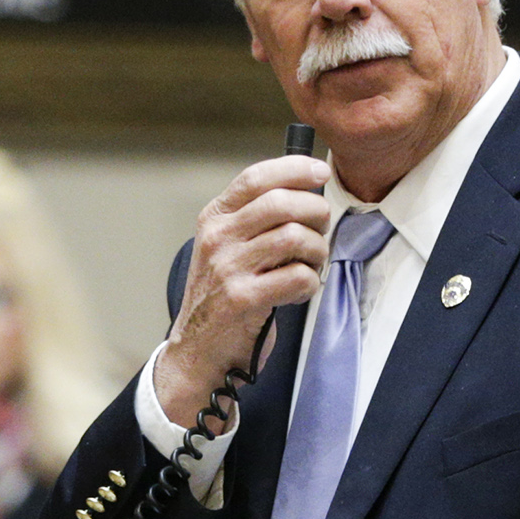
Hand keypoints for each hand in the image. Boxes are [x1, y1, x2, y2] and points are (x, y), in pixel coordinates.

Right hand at [155, 154, 332, 426]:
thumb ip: (256, 218)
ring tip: (312, 264)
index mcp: (215, 217)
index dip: (294, 169)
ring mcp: (227, 268)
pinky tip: (301, 290)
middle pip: (281, 203)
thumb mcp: (227, 246)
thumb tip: (306, 190)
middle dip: (315, 213)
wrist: (197, 349)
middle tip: (322, 230)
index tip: (321, 172)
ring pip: (294, 237)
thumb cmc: (223, 294)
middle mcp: (217, 238)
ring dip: (316, 251)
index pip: (256, 177)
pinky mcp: (242, 299)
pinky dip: (310, 283)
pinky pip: (296, 276)